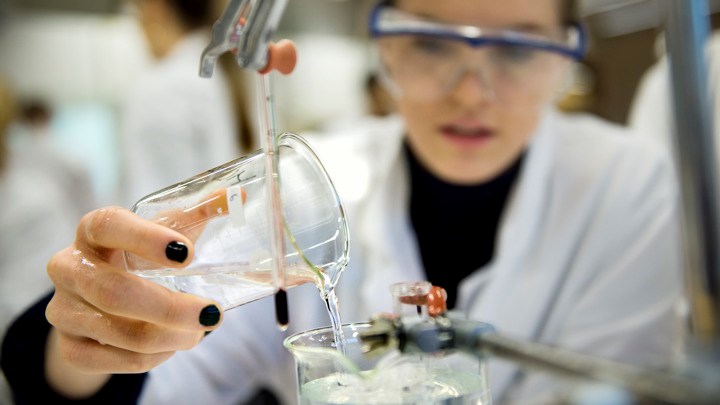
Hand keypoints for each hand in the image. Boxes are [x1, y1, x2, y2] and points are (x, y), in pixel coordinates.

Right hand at [45, 207, 222, 397]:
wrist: (101, 301)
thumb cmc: (141, 258)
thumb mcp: (166, 233)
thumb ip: (198, 213)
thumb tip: (235, 195)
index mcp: (93, 230)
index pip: (108, 225)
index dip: (146, 239)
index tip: (188, 254)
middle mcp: (69, 267)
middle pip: (114, 292)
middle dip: (170, 308)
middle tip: (211, 313)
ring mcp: (63, 310)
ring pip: (119, 331)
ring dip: (170, 336)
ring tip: (200, 330)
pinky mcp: (70, 348)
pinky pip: (117, 360)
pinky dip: (153, 357)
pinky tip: (172, 345)